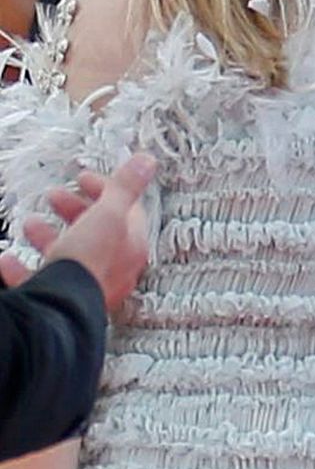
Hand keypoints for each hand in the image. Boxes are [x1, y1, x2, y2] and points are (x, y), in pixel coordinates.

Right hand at [1, 154, 156, 313]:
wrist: (61, 307)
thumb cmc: (87, 261)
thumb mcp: (109, 214)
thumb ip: (125, 187)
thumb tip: (147, 161)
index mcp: (129, 247)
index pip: (125, 211)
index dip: (105, 189)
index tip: (82, 178)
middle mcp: (112, 268)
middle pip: (95, 232)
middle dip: (74, 210)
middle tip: (55, 196)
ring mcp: (86, 285)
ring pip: (67, 255)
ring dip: (48, 236)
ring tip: (31, 223)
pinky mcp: (59, 300)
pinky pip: (39, 281)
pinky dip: (22, 268)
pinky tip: (7, 260)